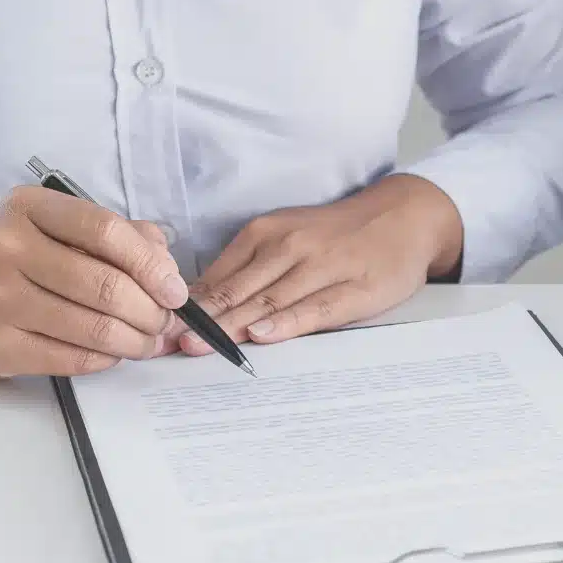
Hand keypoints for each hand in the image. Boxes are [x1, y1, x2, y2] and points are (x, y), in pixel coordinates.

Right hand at [0, 187, 186, 376]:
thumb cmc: (16, 263)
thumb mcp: (56, 229)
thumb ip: (119, 236)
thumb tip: (168, 269)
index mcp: (27, 207)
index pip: (106, 230)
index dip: (151, 265)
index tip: (175, 291)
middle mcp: (6, 247)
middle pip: (107, 285)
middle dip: (151, 312)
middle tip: (165, 323)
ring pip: (95, 328)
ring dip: (137, 342)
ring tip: (148, 342)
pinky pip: (74, 358)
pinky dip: (107, 360)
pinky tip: (114, 354)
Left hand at [181, 174, 460, 353]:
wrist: (403, 216)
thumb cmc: (340, 234)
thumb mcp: (289, 234)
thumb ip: (249, 265)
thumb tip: (203, 299)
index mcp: (266, 233)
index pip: (218, 277)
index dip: (187, 306)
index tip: (158, 329)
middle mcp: (289, 247)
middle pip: (237, 291)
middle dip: (200, 321)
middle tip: (167, 345)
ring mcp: (322, 268)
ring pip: (269, 301)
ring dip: (232, 325)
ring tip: (200, 347)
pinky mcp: (353, 289)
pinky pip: (314, 309)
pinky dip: (285, 323)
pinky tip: (262, 335)